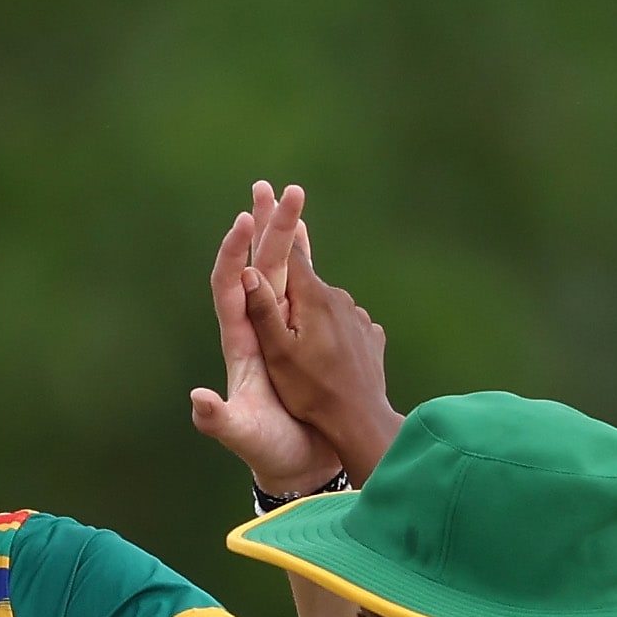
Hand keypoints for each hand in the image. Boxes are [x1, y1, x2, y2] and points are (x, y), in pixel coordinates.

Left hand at [189, 182, 344, 494]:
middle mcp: (257, 330)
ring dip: (284, 235)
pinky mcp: (299, 338)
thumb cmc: (270, 452)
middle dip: (266, 228)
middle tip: (276, 188)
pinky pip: (300, 289)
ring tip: (291, 196)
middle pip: (257, 267)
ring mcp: (278, 332)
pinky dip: (304, 260)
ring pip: (279, 272)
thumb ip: (220, 421)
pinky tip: (308, 238)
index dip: (232, 254)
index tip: (243, 220)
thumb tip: (199, 402)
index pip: (229, 288)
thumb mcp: (243, 437)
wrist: (297, 464)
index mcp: (241, 344)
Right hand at [245, 187, 401, 481]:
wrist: (361, 423)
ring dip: (311, 303)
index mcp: (311, 298)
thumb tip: (247, 271)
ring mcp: (357, 317)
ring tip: (301, 314)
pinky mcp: (369, 336)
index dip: (274, 223)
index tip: (266, 193)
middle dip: (292, 245)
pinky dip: (331, 328)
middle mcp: (337, 299)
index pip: (288, 252)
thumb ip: (263, 313)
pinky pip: (344, 324)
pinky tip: (328, 345)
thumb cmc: (313, 394)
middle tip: (288, 210)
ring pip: (325, 302)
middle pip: (307, 272)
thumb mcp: (279, 356)